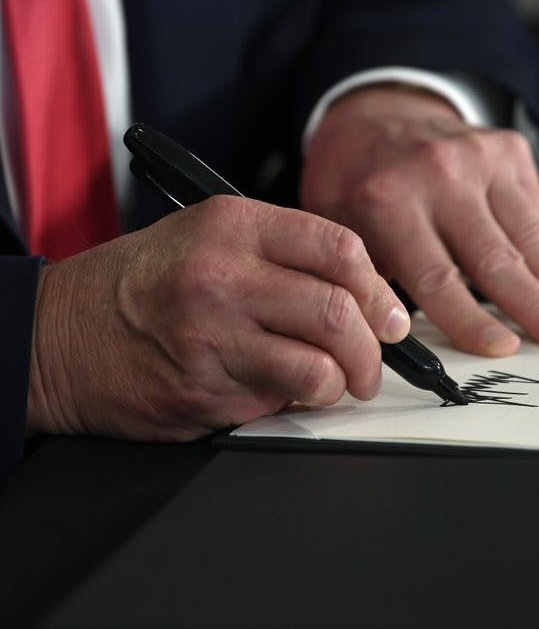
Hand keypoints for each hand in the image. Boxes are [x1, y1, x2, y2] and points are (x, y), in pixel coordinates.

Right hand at [27, 196, 409, 440]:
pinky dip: (291, 403)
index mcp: (232, 226)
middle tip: (373, 365)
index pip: (339, 249)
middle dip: (374, 351)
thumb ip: (285, 258)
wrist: (57, 333)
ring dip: (340, 386)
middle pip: (340, 313)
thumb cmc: (142, 285)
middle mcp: (222, 276)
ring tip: (333, 384)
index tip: (391, 316)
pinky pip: (277, 402)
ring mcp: (209, 337)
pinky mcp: (200, 391)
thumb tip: (367, 297)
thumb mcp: (208, 238)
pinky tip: (273, 389)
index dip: (380, 290)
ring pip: (319, 368)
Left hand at [300, 84, 538, 356]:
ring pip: (530, 238)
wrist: (375, 115)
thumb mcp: (338, 230)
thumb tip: (403, 344)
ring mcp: (480, 158)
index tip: (503, 351)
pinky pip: (537, 216)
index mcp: (388, 201)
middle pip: (497, 259)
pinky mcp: (509, 152)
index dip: (472, 320)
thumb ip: (368, 282)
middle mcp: (440, 175)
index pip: (437, 277)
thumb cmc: (357, 182)